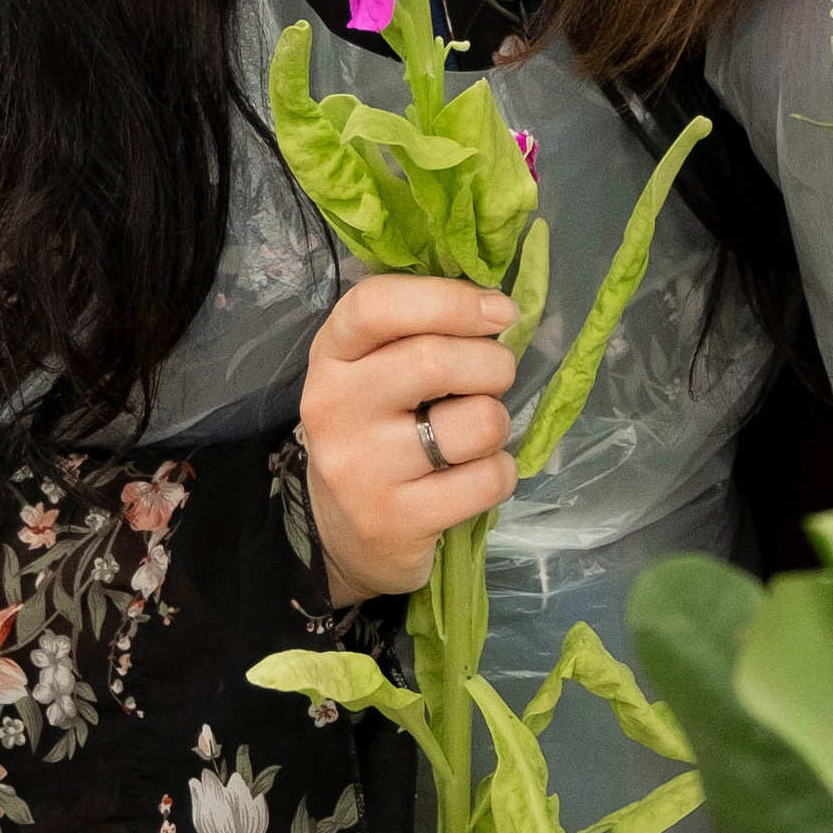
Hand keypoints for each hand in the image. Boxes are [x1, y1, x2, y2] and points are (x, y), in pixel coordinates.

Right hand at [302, 275, 520, 607]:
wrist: (341, 533)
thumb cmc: (376, 430)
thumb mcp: (373, 369)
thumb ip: (419, 330)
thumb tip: (498, 307)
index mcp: (330, 356)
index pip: (376, 305)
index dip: (451, 299)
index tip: (500, 312)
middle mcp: (335, 407)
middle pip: (436, 360)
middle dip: (494, 363)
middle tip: (497, 376)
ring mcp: (362, 469)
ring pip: (476, 421)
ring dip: (498, 421)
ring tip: (478, 432)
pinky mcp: (395, 520)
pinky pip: (488, 479)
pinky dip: (502, 471)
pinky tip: (478, 474)